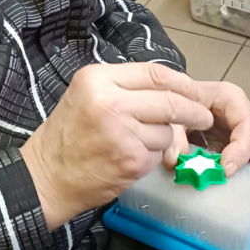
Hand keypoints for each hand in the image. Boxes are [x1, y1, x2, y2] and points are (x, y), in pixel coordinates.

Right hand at [20, 62, 213, 229]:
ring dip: (163, 137)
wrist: (46, 177)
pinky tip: (130, 158)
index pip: (154, 73)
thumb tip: (170, 86)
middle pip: (170, 100)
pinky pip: (159, 152)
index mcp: (97, 79)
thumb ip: (122, 86)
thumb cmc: (66, 136)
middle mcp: (110, 102)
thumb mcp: (86, 95)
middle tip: (203, 118)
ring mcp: (123, 132)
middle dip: (194, 110)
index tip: (194, 91)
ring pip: (167, 129)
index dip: (182, 83)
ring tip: (136, 142)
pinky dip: (152, 156)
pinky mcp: (132, 160)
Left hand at [159, 75, 249, 205]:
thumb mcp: (172, 109)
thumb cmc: (176, 98)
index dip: (240, 148)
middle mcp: (245, 116)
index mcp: (231, 99)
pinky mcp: (243, 150)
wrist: (170, 97)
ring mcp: (247, 134)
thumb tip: (176, 161)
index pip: (246, 124)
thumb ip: (174, 132)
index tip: (227, 169)